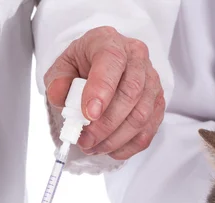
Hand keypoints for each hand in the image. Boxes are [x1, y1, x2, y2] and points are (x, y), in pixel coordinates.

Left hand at [45, 26, 164, 159]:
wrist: (102, 68)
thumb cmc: (84, 66)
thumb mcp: (62, 68)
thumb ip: (57, 82)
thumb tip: (60, 97)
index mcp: (109, 42)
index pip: (112, 60)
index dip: (102, 89)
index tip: (88, 114)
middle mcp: (136, 58)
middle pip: (131, 93)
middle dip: (106, 124)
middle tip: (85, 140)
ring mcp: (152, 81)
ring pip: (141, 115)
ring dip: (115, 138)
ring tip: (94, 146)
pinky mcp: (158, 104)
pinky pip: (147, 131)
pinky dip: (127, 146)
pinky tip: (110, 149)